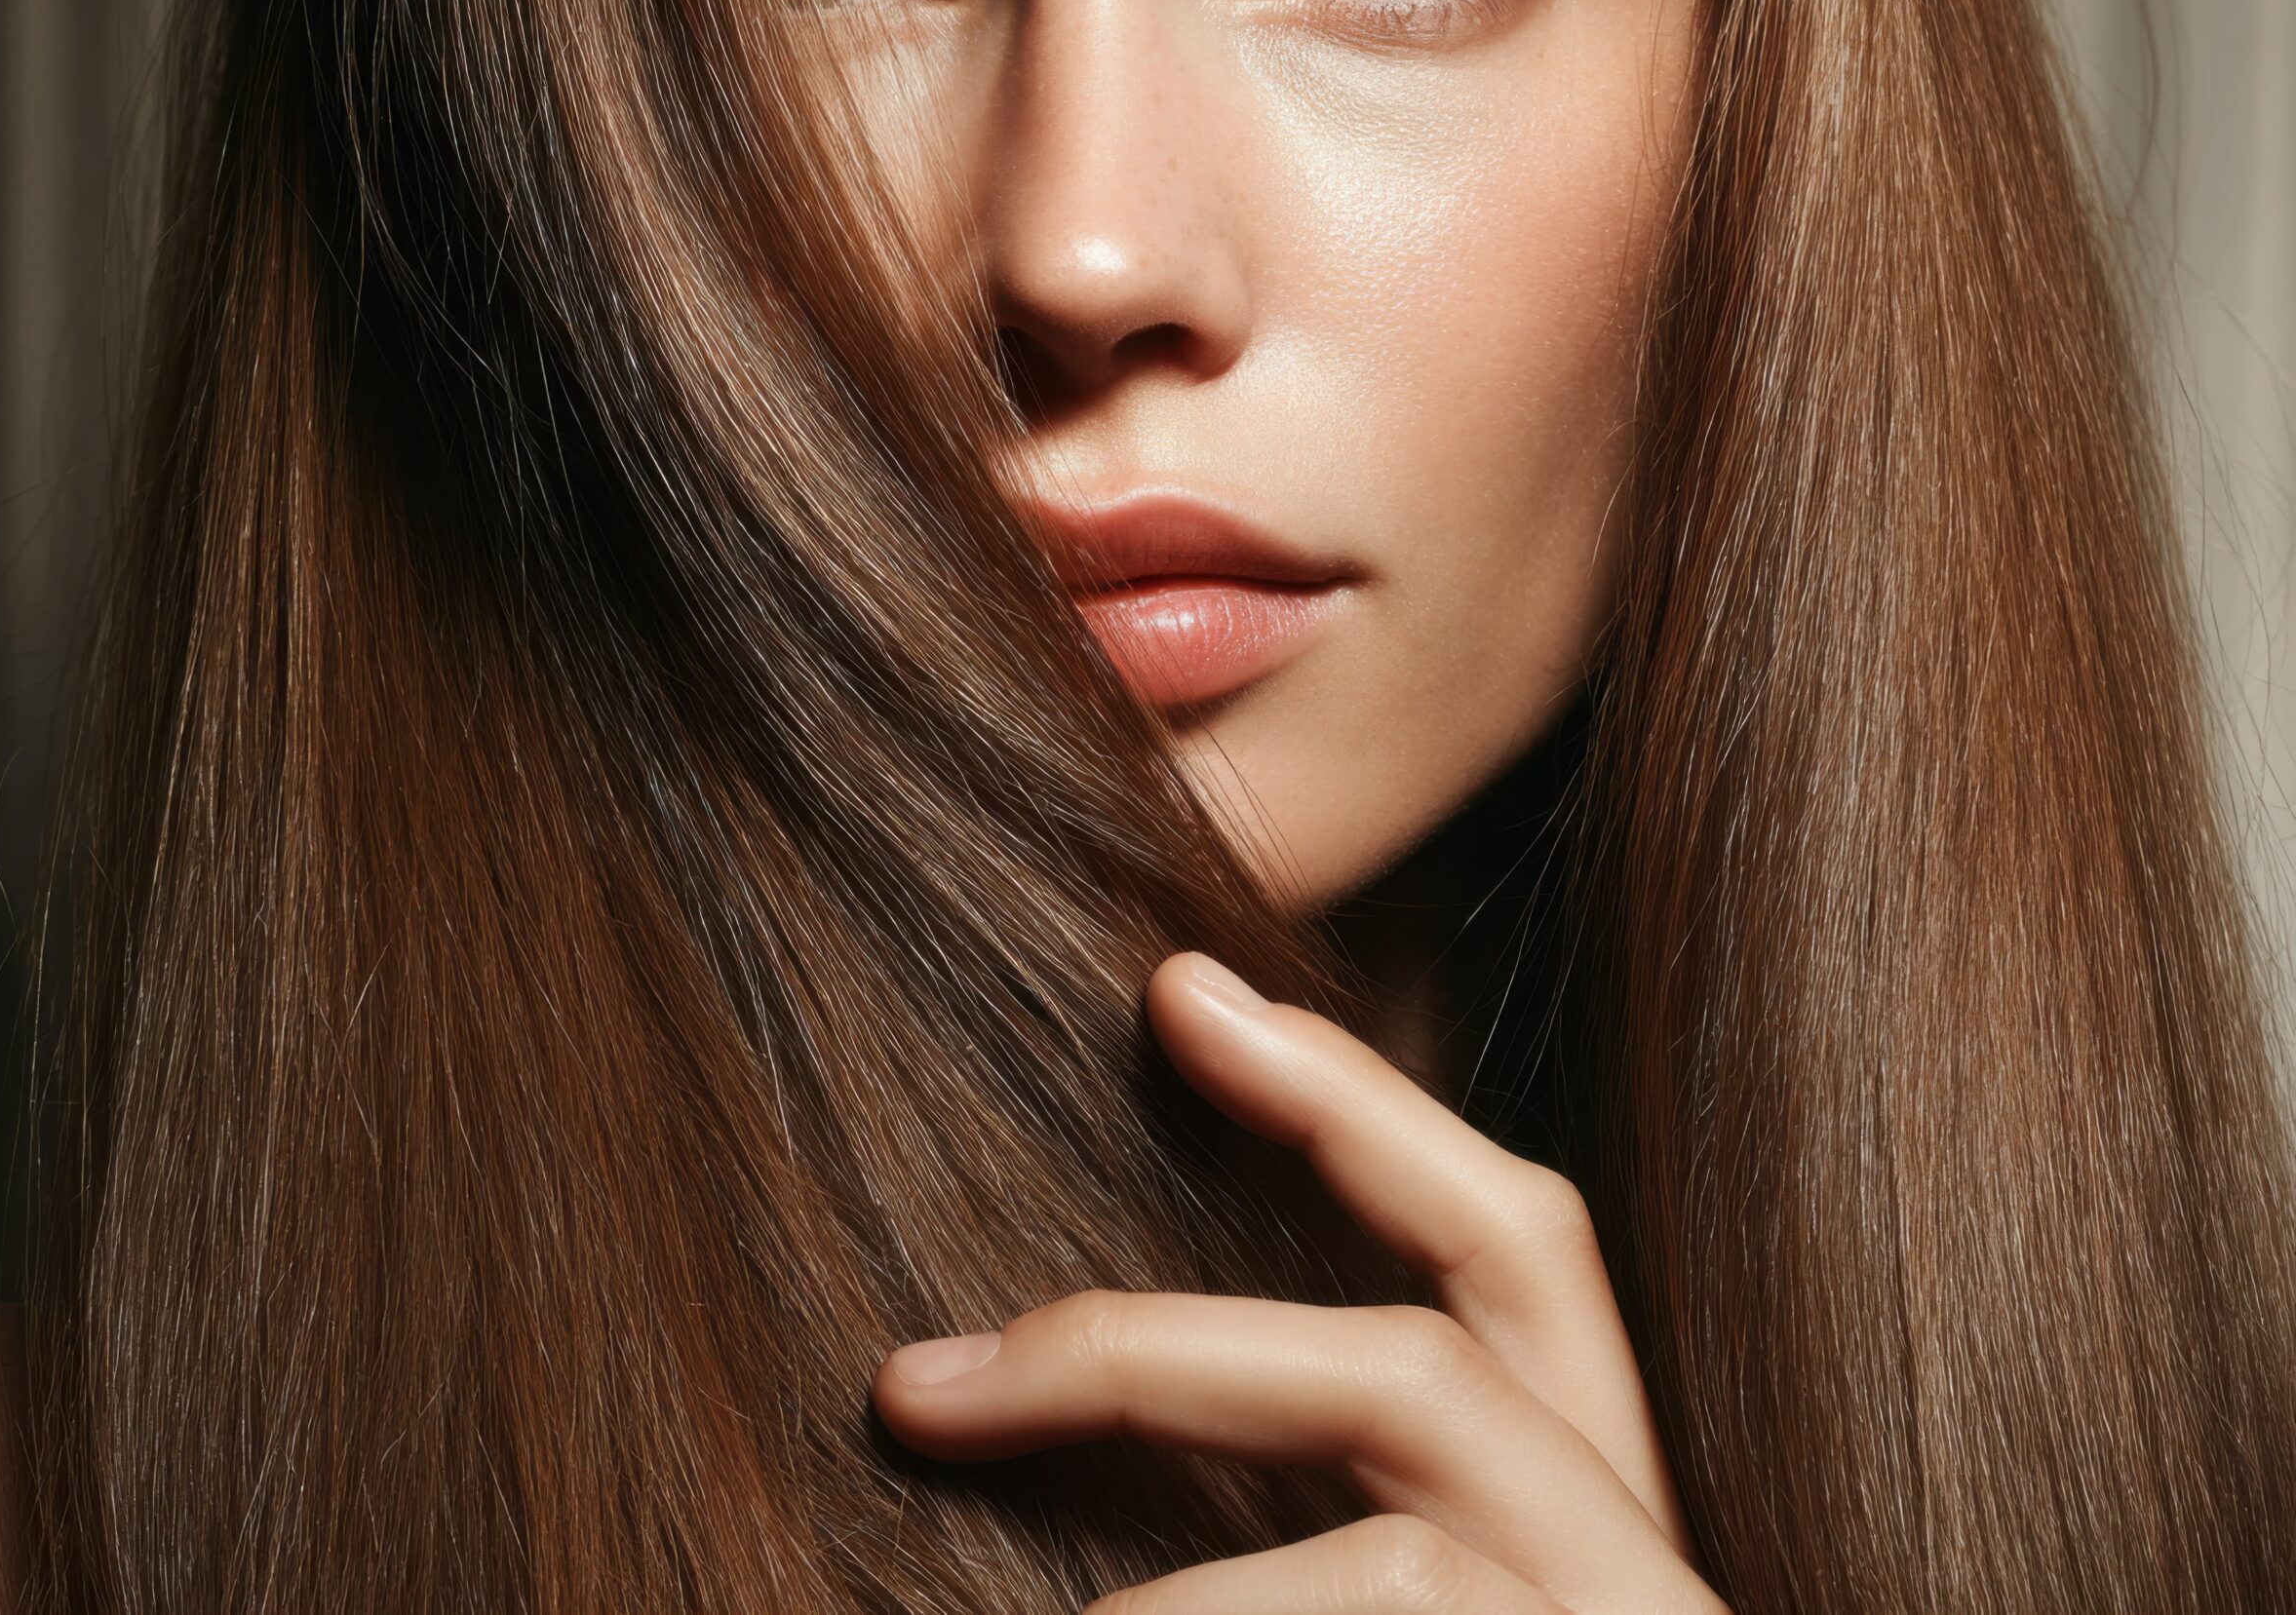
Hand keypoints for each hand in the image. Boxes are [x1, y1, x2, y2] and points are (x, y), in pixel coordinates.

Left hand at [872, 951, 1724, 1613]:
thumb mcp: (1465, 1582)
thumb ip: (1347, 1487)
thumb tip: (1053, 1373)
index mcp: (1603, 1490)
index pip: (1518, 1236)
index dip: (1355, 1100)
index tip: (1175, 987)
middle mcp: (1633, 1563)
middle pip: (1412, 1372)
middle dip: (1143, 1352)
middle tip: (908, 1383)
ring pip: (1342, 1594)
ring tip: (948, 1574)